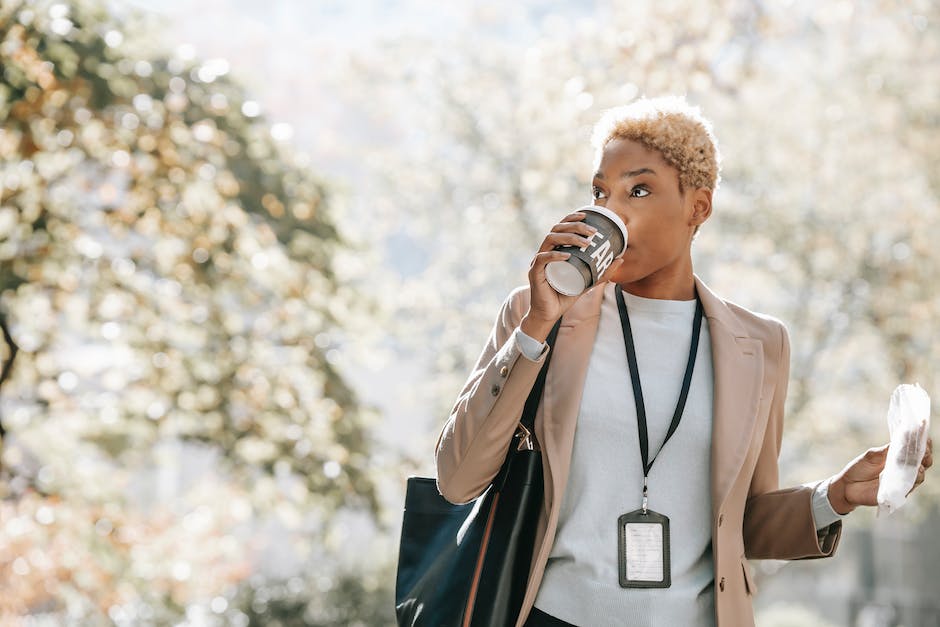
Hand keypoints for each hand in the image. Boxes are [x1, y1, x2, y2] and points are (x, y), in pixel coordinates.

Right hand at [520, 211, 624, 341]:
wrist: (550, 313)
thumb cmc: (565, 295)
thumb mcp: (588, 282)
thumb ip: (602, 272)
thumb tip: (621, 259)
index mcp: (554, 249)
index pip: (560, 227)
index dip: (571, 218)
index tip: (586, 215)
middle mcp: (545, 252)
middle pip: (556, 229)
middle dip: (574, 226)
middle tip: (592, 231)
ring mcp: (538, 261)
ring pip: (549, 240)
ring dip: (568, 238)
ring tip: (585, 243)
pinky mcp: (534, 273)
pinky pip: (541, 259)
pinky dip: (554, 256)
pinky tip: (567, 256)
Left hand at [827, 437, 932, 514]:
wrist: (847, 485)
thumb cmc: (860, 468)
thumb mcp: (872, 455)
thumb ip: (886, 450)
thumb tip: (900, 441)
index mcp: (899, 457)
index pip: (917, 450)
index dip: (923, 443)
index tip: (924, 434)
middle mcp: (904, 469)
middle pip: (924, 463)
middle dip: (926, 455)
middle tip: (924, 448)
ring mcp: (903, 481)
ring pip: (919, 476)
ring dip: (921, 468)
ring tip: (919, 463)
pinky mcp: (898, 493)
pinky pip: (909, 487)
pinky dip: (912, 481)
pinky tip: (914, 474)